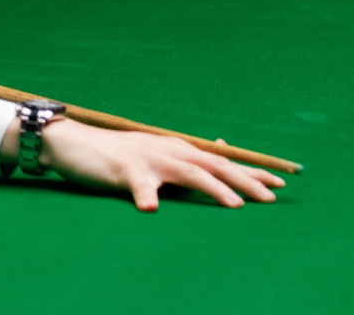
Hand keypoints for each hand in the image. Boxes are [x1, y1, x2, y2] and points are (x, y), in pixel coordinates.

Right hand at [0, 117, 284, 211]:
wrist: (72, 143)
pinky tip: (152, 210)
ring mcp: (148, 158)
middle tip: (272, 197)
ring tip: (235, 206)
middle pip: (215, 165)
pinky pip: (138, 185)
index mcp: (177, 150)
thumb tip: (218, 153)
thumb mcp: (153, 156)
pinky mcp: (124, 169)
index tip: (281, 180)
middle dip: (245, 181)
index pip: (221, 159)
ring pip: (188, 173)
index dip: (251, 170)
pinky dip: (147, 196)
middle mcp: (169, 150)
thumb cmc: (114, 156)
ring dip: (214, 188)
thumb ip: (181, 163)